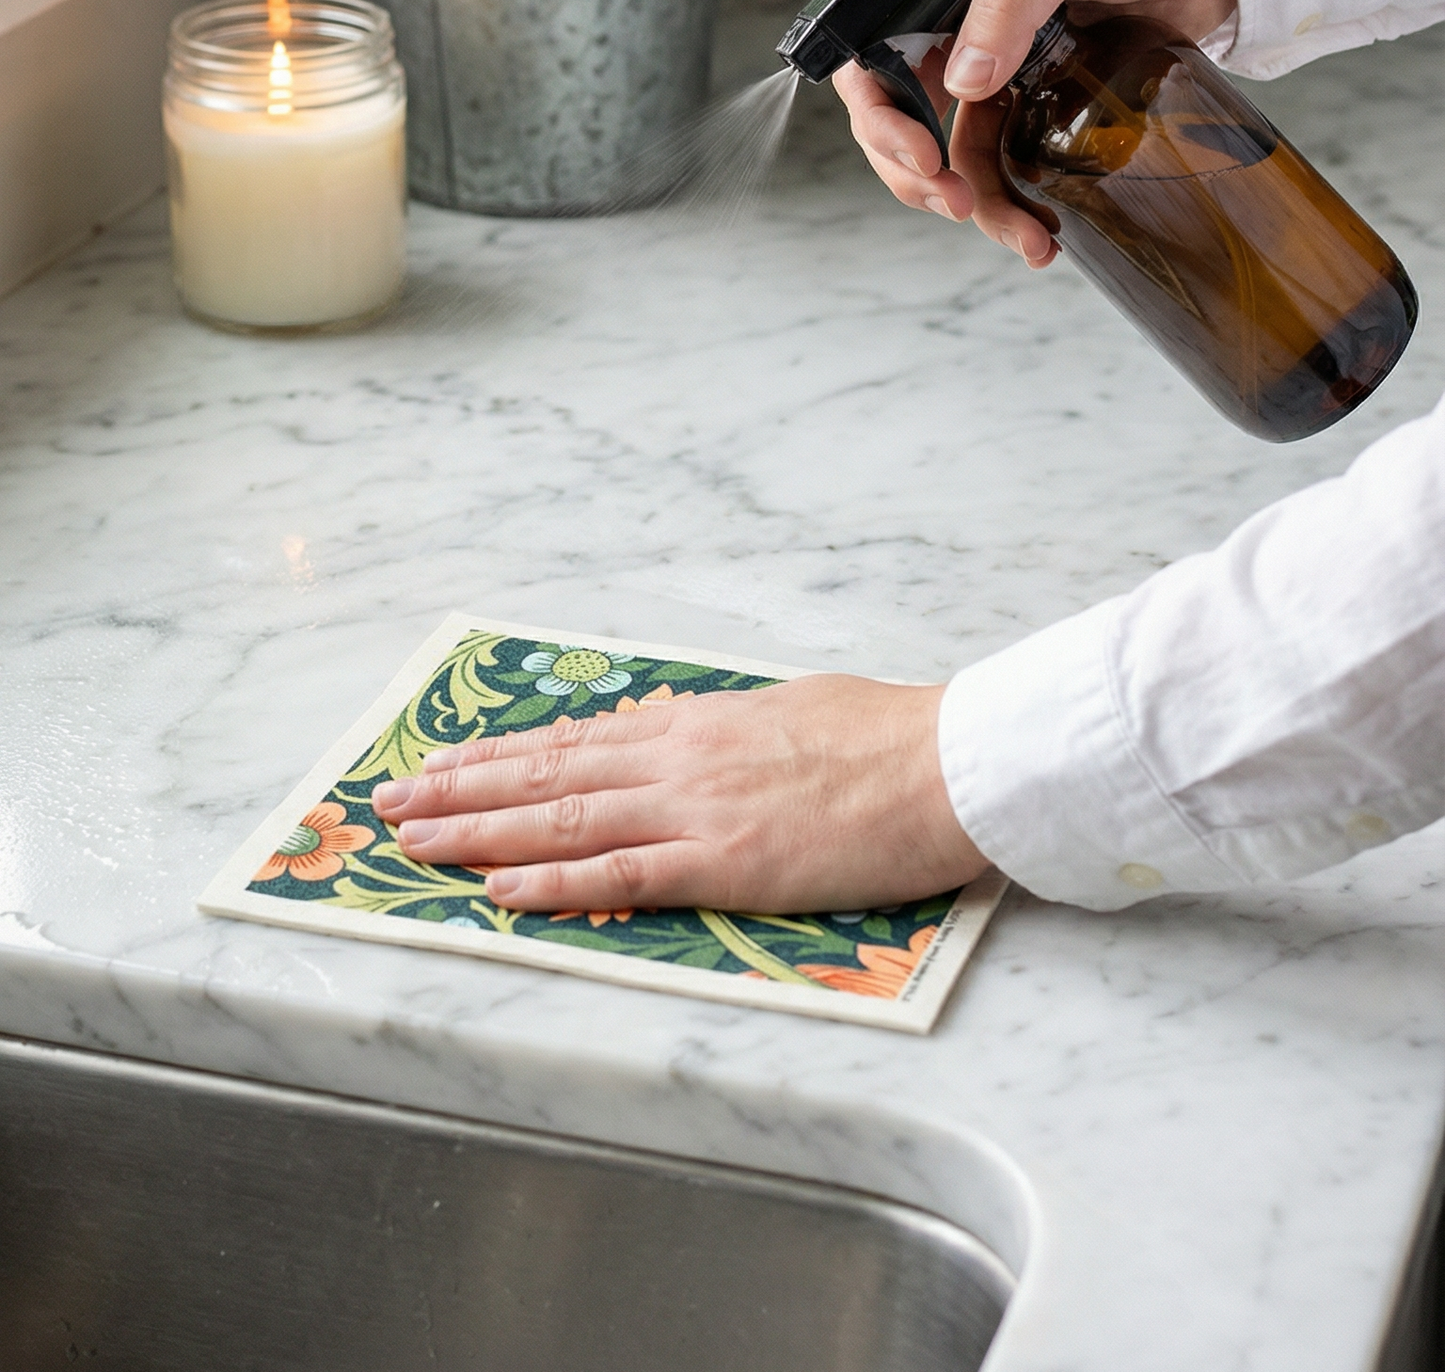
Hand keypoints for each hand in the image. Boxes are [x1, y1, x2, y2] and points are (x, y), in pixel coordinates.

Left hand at [370, 676, 990, 913]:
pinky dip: (554, 885)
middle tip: (389, 801)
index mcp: (696, 723)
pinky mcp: (725, 862)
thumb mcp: (788, 710)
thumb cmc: (885, 734)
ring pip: (563, 821)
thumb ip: (724, 730)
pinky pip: (621, 876)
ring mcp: (696, 809)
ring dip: (478, 832)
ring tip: (412, 841)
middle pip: (547, 776)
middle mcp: (678, 759)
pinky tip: (501, 893)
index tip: (442, 762)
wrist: (946, 760)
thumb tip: (684, 730)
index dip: (498, 757)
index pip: (574, 743)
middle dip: (459, 789)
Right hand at [834, 0, 1237, 264]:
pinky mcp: (1048, 101)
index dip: (882, 117)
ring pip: (961, 156)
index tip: (924, 160)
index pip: (873, 58)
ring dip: (981, 206)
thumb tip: (963, 83)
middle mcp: (960, 29)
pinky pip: (1012, 163)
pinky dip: (1020, 204)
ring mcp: (1004, 70)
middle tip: (960, 206)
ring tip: (1027, 241)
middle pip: (905, 122)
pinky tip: (1045, 232)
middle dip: (923, 177)